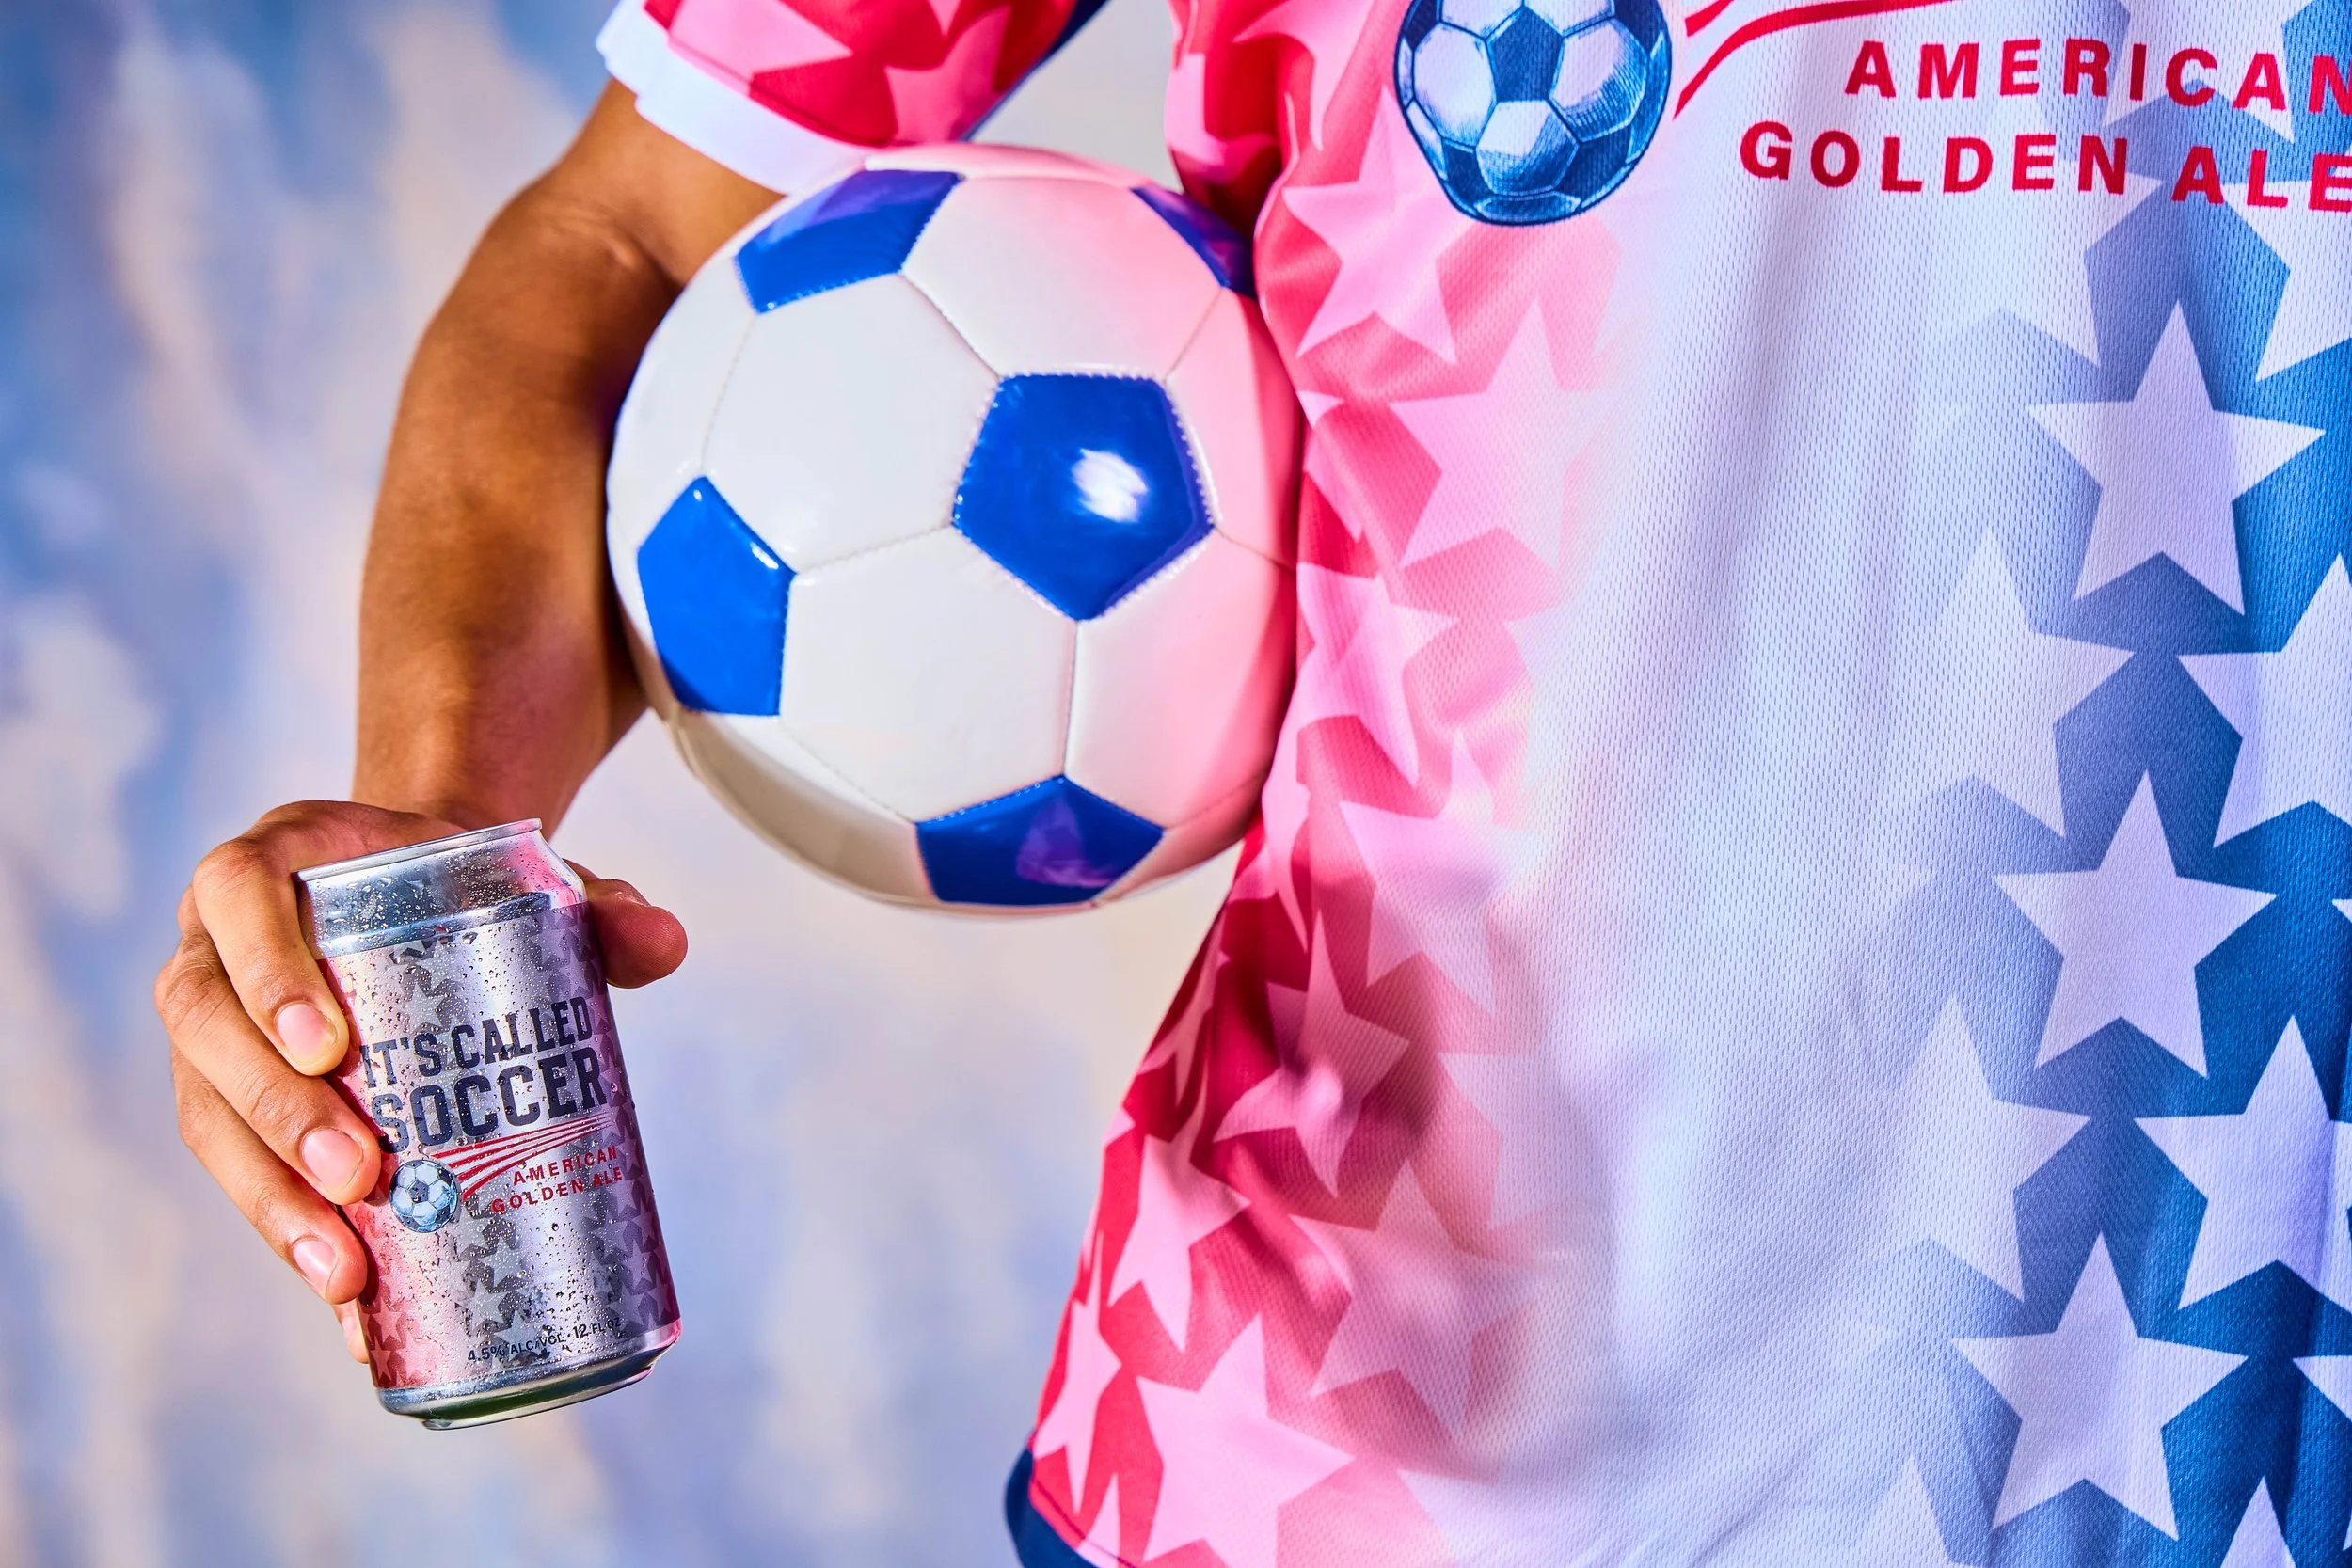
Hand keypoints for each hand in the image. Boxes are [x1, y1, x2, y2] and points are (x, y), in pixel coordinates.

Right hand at [154, 800, 687, 1362]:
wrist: (431, 914)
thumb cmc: (470, 897)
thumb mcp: (532, 888)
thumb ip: (602, 907)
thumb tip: (667, 943)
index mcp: (276, 862)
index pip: (239, 894)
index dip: (266, 969)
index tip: (329, 1045)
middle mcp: (217, 941)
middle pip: (207, 1024)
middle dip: (276, 1111)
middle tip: (360, 1173)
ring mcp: (214, 1026)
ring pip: (206, 1111)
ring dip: (267, 1195)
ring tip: (345, 1268)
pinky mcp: (226, 1101)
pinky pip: (235, 1170)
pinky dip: (287, 1233)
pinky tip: (345, 1299)